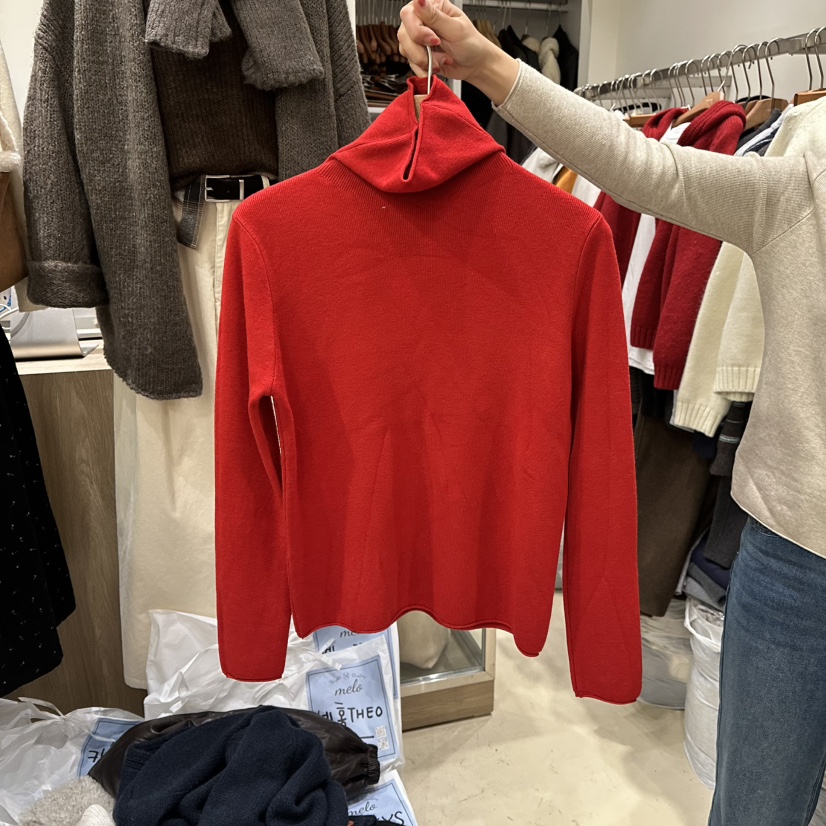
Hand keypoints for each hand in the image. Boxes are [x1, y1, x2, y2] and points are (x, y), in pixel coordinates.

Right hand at [397, 0, 518, 104]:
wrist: (474, 64)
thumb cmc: (470, 43)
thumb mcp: (455, 28)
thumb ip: (435, 16)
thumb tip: (419, 0)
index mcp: (432, 7)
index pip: (410, 14)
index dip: (418, 30)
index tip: (434, 40)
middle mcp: (422, 21)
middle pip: (404, 34)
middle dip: (419, 49)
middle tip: (437, 51)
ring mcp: (418, 39)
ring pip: (405, 49)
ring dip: (423, 60)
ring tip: (441, 61)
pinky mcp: (418, 54)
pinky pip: (410, 62)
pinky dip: (422, 69)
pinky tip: (436, 66)